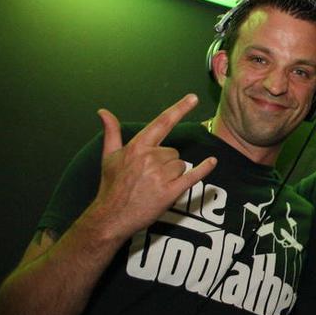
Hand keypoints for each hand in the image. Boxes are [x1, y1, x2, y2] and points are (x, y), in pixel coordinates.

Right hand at [90, 94, 216, 239]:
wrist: (111, 216)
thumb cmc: (112, 186)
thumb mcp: (109, 156)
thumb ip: (111, 132)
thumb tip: (103, 111)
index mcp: (137, 147)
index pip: (162, 122)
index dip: (179, 109)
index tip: (193, 98)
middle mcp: (150, 158)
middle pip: (173, 152)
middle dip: (165, 163)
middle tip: (149, 177)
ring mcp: (161, 176)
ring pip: (180, 165)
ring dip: (173, 174)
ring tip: (155, 186)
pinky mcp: (170, 192)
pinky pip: (192, 176)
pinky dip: (203, 169)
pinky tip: (212, 161)